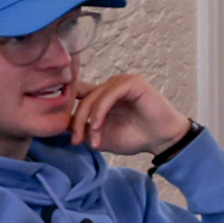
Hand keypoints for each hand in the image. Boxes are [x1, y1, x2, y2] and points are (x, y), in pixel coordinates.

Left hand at [66, 70, 188, 153]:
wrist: (162, 140)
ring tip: (93, 140)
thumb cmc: (136, 137)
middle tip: (77, 141)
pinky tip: (99, 126)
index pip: (77, 95)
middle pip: (82, 98)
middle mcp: (110, 85)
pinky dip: (100, 112)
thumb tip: (61, 127)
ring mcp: (121, 82)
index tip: (67, 134)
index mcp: (102, 95)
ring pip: (94, 97)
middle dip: (77, 122)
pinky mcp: (132, 83)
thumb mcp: (102, 137)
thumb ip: (84, 130)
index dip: (67, 109)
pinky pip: (108, 95)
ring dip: (89, 120)